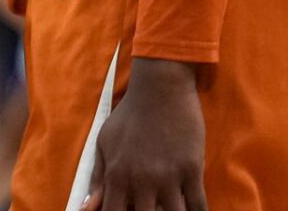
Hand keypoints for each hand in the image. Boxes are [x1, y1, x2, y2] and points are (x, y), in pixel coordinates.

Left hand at [83, 58, 208, 209]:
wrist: (160, 89)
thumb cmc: (129, 116)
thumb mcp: (104, 143)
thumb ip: (97, 177)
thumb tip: (88, 207)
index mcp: (116, 174)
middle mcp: (141, 180)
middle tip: (152, 208)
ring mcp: (168, 177)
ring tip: (172, 208)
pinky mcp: (192, 170)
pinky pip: (199, 206)